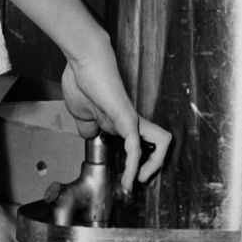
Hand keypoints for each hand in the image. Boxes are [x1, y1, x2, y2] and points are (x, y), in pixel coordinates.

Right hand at [61, 39, 171, 193]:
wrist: (84, 60)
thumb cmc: (80, 79)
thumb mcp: (80, 112)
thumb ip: (87, 126)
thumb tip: (90, 137)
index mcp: (117, 120)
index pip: (135, 142)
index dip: (132, 160)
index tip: (122, 178)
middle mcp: (128, 120)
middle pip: (158, 141)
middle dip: (154, 164)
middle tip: (139, 181)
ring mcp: (130, 119)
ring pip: (160, 143)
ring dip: (154, 166)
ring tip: (137, 182)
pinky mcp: (127, 119)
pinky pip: (136, 148)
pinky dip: (134, 167)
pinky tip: (128, 180)